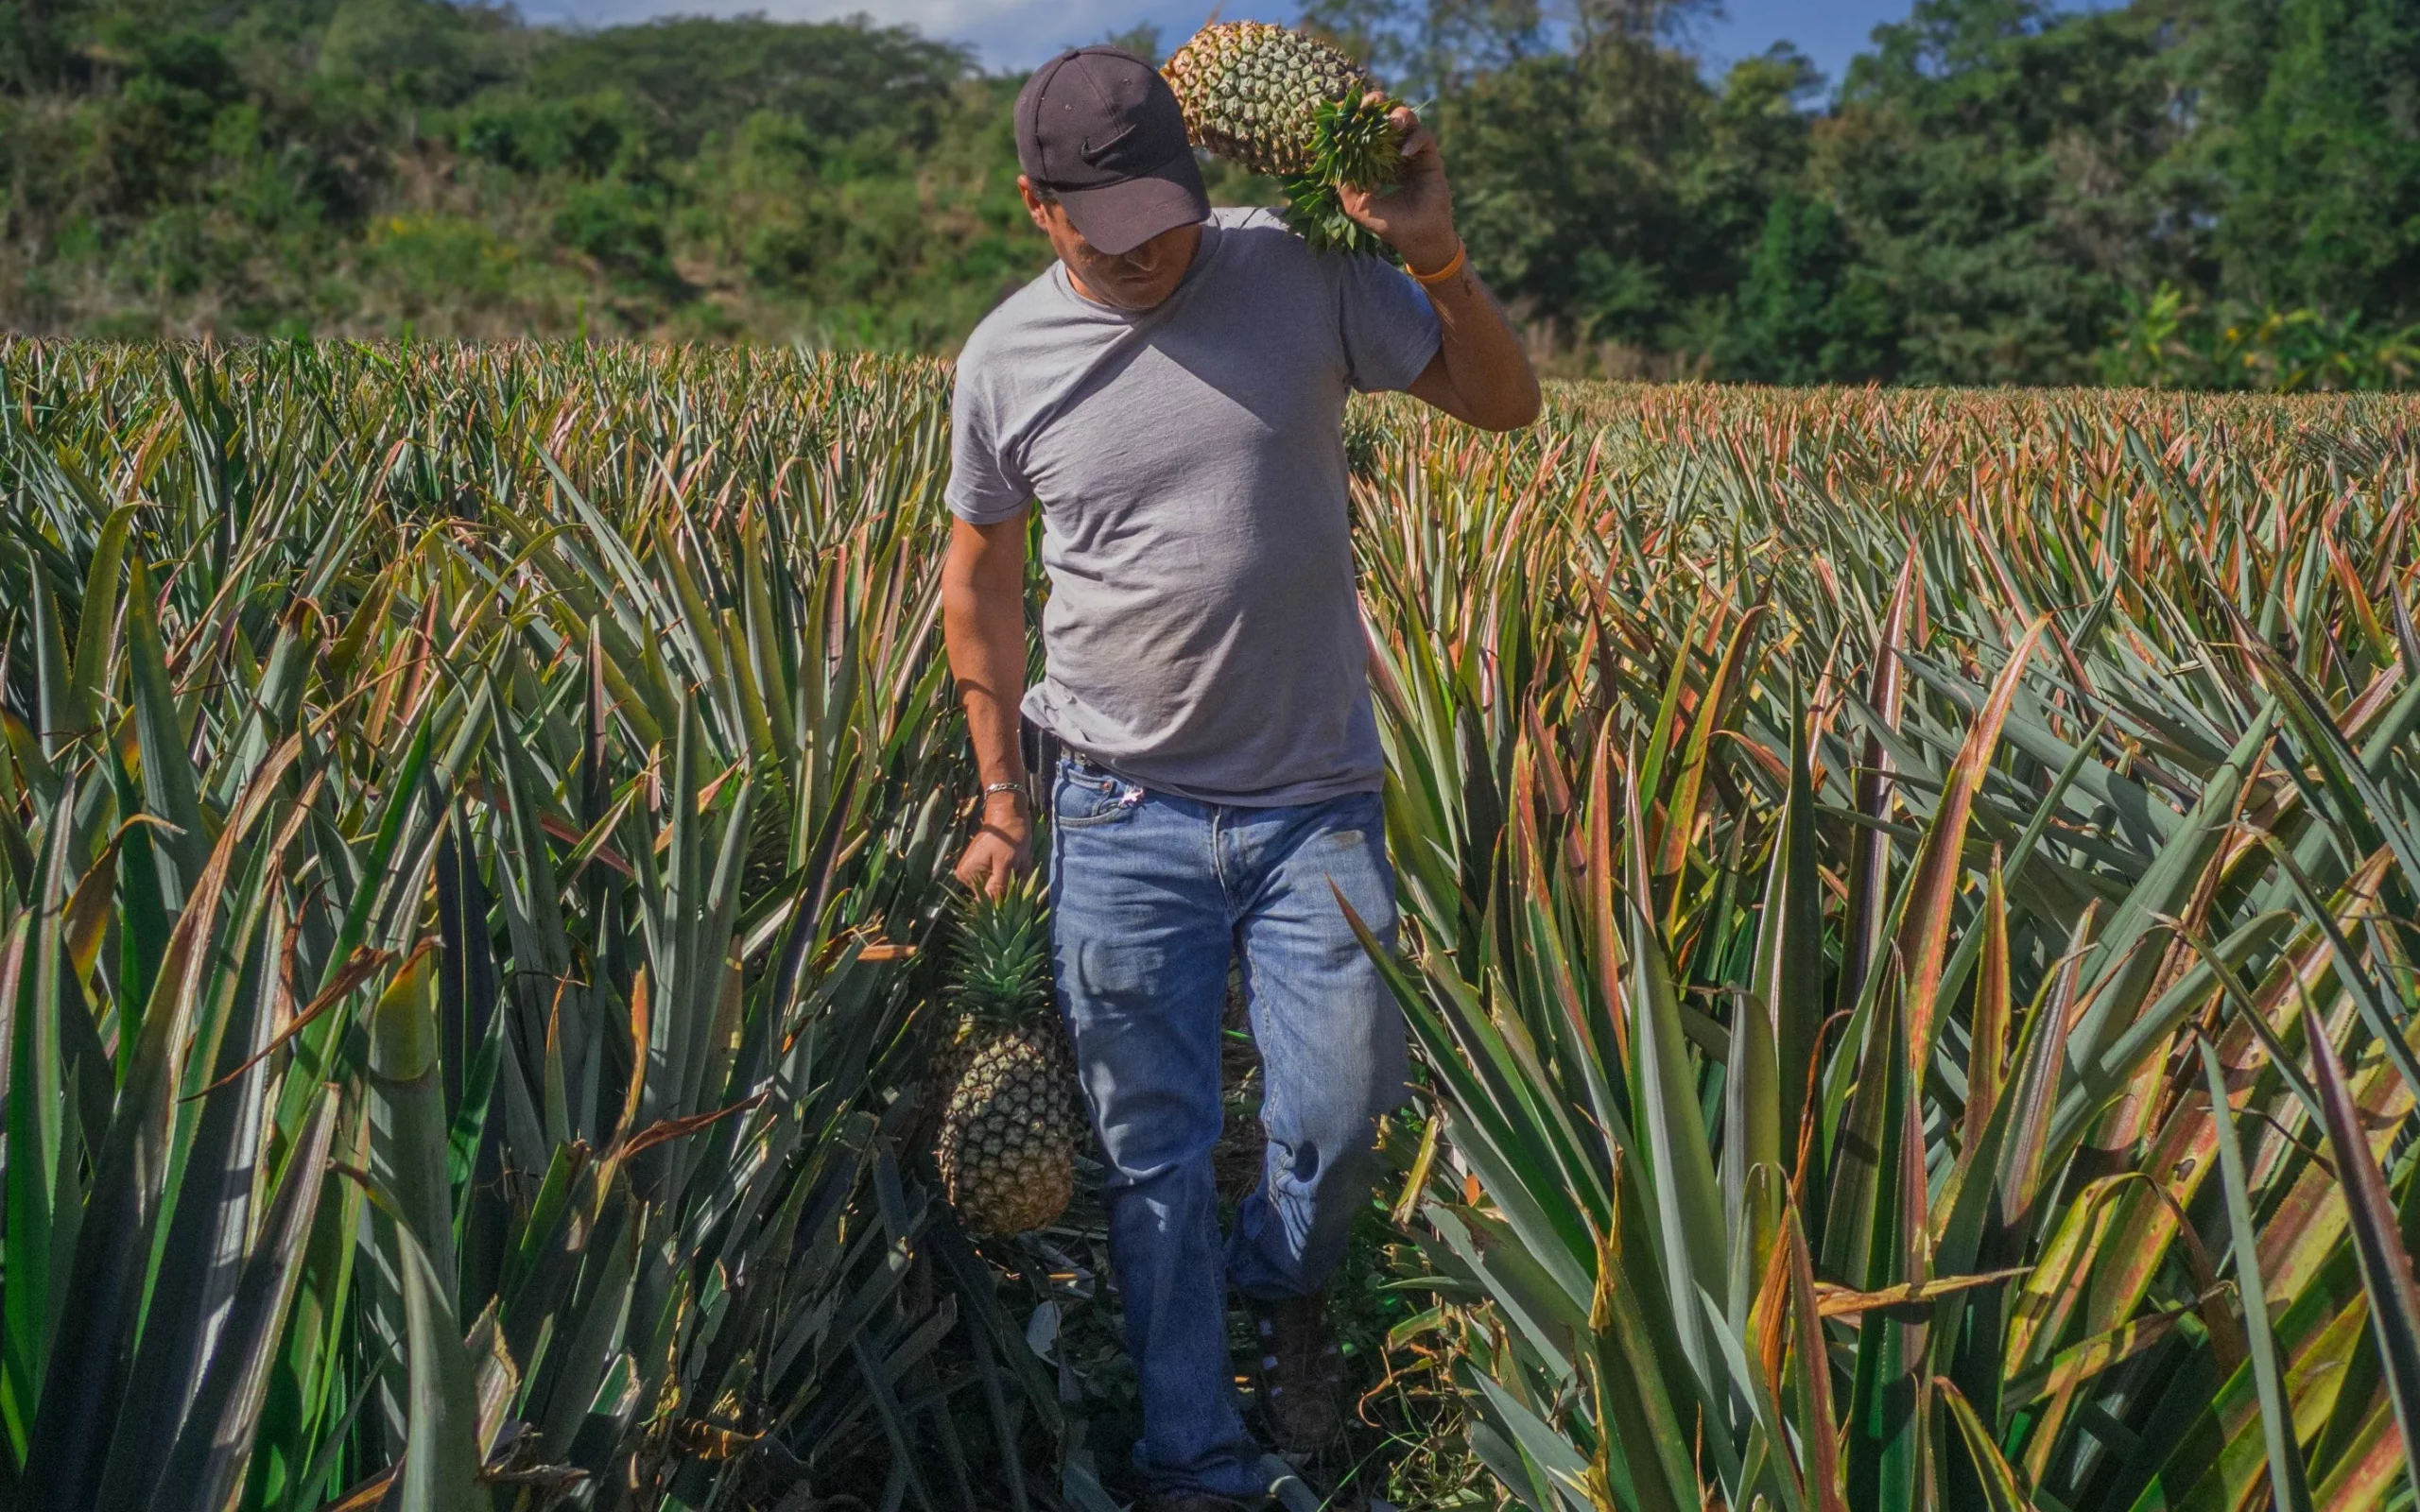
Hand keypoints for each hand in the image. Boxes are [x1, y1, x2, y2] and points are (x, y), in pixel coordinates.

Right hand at [953, 791, 1033, 897]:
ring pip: (999, 885)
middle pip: (993, 892)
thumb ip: (999, 886)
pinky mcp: (982, 865)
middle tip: (1020, 866)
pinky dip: (1011, 871)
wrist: (1008, 811)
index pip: (986, 901)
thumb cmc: (1009, 835)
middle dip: (1010, 884)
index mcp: (969, 874)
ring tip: (1018, 860)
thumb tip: (994, 909)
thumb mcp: (1007, 862)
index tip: (1017, 886)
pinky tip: (1015, 859)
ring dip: (1013, 877)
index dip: (1004, 898)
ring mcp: (973, 870)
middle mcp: (966, 875)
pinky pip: (999, 876)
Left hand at [1338, 101, 1458, 272]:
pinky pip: (1425, 138)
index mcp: (1374, 157)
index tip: (1343, 108)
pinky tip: (1405, 153)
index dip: (1354, 116)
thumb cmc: (1387, 223)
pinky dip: (1415, 140)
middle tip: (1370, 104)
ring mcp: (1412, 152)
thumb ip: (1345, 184)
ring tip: (1391, 123)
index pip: (1364, 128)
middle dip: (1377, 104)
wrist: (1416, 238)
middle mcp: (1393, 150)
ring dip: (1399, 115)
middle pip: (1386, 115)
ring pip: (1408, 119)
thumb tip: (1332, 160)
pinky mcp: (1430, 158)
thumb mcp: (1357, 205)